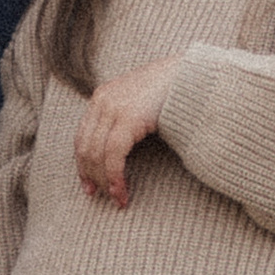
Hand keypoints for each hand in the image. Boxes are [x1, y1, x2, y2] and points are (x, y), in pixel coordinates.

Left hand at [75, 55, 182, 206]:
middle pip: (86, 148)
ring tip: (116, 199)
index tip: (89, 184)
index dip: (83, 164)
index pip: (82, 137)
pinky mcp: (128, 118)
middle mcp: (103, 100)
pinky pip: (113, 156)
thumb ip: (125, 118)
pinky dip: (115, 177)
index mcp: (102, 96)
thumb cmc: (171, 92)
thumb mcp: (140, 102)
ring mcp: (114, 108)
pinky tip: (121, 191)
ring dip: (105, 181)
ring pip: (98, 155)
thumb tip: (120, 147)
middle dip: (91, 175)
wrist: (192, 75)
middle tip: (99, 195)